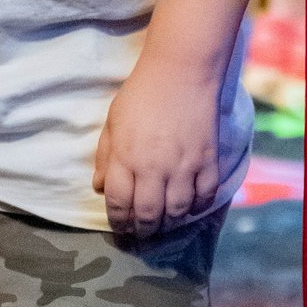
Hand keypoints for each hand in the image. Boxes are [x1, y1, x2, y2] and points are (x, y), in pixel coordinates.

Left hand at [93, 44, 224, 235]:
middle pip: (148, 214)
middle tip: (141, 234)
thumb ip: (104, 157)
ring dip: (169, 223)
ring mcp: (184, 166)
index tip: (120, 227)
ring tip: (164, 224)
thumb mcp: (112, 123)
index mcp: (125, 158)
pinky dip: (197, 207)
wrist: (182, 72)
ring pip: (177, 211)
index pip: (118, 203)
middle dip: (143, 230)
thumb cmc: (141, 94)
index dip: (118, 221)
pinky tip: (190, 207)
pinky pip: (205, 196)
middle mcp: (154, 168)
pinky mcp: (208, 161)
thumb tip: (98, 187)